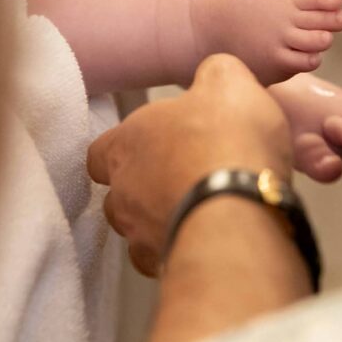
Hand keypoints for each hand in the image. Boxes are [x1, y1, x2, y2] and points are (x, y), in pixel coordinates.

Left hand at [88, 55, 292, 275]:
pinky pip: (169, 261)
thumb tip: (215, 75)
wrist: (242, 208)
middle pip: (120, 196)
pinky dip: (186, 250)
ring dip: (166, 222)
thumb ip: (214, 74)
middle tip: (185, 177)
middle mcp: (125, 193)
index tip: (152, 145)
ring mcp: (142, 236)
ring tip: (203, 211)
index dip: (124, 149)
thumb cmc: (226, 141)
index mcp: (126, 144)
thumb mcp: (228, 82)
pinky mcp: (168, 267)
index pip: (99, 152)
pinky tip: (214, 237)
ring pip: (141, 233)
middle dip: (147, 190)